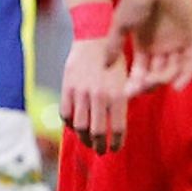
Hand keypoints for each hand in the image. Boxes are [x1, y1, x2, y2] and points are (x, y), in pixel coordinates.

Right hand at [60, 39, 128, 153]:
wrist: (94, 39)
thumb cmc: (114, 60)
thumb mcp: (126, 80)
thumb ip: (124, 102)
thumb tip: (120, 125)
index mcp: (117, 96)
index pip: (117, 129)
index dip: (116, 143)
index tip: (115, 149)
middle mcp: (99, 97)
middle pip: (97, 132)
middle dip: (99, 145)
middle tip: (101, 151)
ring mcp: (81, 92)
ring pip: (79, 126)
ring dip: (84, 138)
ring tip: (87, 142)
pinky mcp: (66, 87)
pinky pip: (65, 113)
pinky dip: (69, 124)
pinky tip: (74, 126)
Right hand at [109, 0, 191, 94]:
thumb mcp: (119, 25)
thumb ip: (113, 46)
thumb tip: (104, 66)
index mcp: (142, 44)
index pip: (140, 70)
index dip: (134, 82)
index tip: (126, 92)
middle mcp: (160, 46)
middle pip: (156, 74)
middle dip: (147, 84)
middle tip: (137, 89)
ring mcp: (175, 43)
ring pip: (171, 69)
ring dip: (162, 79)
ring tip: (153, 80)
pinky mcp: (189, 38)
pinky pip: (189, 62)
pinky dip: (185, 75)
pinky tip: (177, 86)